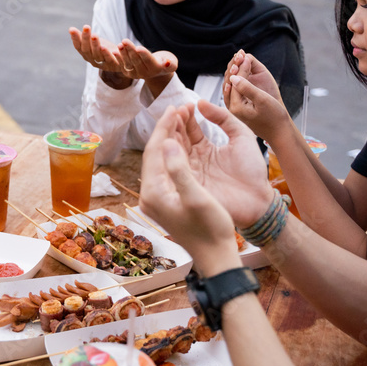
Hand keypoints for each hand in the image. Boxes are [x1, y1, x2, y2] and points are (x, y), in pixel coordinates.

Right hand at [69, 25, 133, 88]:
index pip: (78, 46)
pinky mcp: (112, 65)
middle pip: (87, 49)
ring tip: (94, 35)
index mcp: (86, 54)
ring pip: (97, 54)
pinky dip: (107, 53)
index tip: (72, 29)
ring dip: (95, 45)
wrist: (121, 63)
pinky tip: (106, 46)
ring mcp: (101, 64)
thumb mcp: (93, 43)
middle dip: (86, 38)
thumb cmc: (104, 50)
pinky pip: (109, 59)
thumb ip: (84, 37)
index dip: (75, 38)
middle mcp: (92, 60)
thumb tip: (71, 29)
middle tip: (86, 27)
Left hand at [116, 39, 176, 96]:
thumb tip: (167, 63)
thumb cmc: (165, 62)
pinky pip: (122, 66)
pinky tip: (113, 51)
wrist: (157, 70)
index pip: (148, 60)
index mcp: (155, 69)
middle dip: (130, 50)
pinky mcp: (128, 73)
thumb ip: (171, 64)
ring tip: (119, 44)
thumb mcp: (172, 63)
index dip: (143, 54)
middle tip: (124, 41)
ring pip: (128, 63)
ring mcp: (135, 74)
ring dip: (122, 54)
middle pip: (136, 60)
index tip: (138, 48)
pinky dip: (118, 58)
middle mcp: (144, 73)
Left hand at [139, 110, 241, 274]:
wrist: (216, 258)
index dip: (164, 127)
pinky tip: (185, 141)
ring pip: (161, 159)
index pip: (153, 151)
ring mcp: (157, 197)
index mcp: (153, 192)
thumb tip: (167, 143)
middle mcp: (150, 194)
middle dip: (166, 129)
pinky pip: (168, 168)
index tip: (174, 108)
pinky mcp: (167, 199)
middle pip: (154, 153)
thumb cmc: (211, 230)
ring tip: (183, 118)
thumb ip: (179, 169)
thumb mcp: (197, 197)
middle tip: (179, 108)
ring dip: (171, 139)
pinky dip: (176, 152)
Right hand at [142, 101, 274, 227]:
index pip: (189, 129)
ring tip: (172, 121)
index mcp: (205, 148)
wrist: (258, 199)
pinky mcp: (187, 184)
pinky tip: (170, 141)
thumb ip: (224, 118)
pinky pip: (174, 167)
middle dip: (175, 123)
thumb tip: (201, 102)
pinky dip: (170, 154)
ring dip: (170, 135)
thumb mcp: (241, 136)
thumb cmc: (252, 170)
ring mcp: (189, 172)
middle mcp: (194, 159)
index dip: (186, 117)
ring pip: (173, 150)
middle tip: (174, 111)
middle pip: (178, 138)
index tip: (185, 105)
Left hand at [222, 51, 290, 141]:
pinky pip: (235, 88)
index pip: (235, 81)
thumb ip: (247, 88)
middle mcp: (231, 106)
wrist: (279, 132)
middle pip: (229, 82)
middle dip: (235, 67)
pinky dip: (238, 78)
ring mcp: (235, 106)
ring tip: (240, 58)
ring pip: (231, 84)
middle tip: (240, 53)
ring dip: (235, 71)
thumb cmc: (274, 117)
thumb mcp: (262, 100)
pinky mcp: (240, 106)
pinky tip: (241, 69)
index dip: (240, 68)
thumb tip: (233, 77)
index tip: (245, 55)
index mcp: (235, 106)